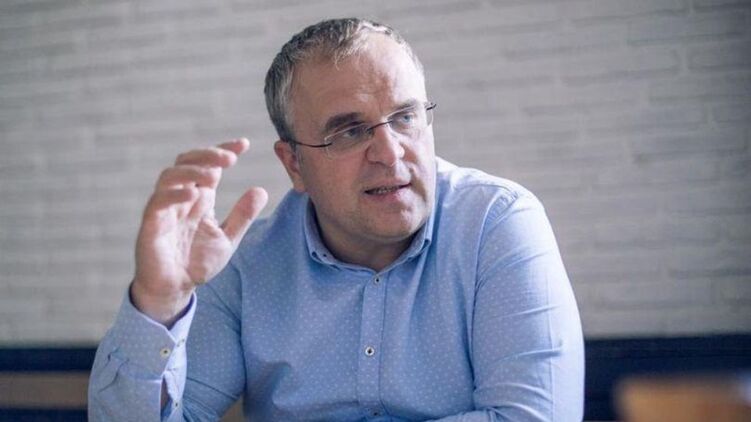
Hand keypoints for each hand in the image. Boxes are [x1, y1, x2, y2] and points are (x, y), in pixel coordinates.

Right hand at [131, 138, 267, 324]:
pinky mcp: (151, 223)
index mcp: (199, 197)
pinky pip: (159, 201)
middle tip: (230, 157)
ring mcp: (165, 208)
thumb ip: (242, 215)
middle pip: (188, 162)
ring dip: (192, 169)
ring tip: (214, 173)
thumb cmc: (196, 262)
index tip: (244, 143)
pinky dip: (175, 193)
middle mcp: (181, 197)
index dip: (224, 150)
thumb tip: (261, 190)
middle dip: (209, 154)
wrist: (175, 289)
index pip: (209, 165)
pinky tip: (194, 193)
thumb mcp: (227, 238)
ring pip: (171, 175)